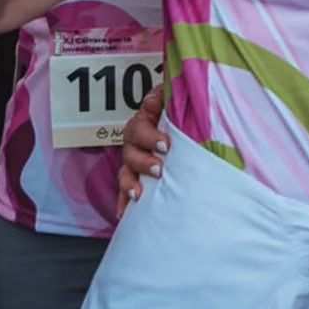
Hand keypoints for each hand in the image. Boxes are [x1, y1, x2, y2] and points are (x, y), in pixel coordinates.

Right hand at [115, 86, 169, 218]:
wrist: (185, 128)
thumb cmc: (181, 114)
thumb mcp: (176, 103)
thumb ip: (165, 97)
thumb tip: (156, 95)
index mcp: (146, 121)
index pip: (140, 126)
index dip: (150, 135)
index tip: (165, 144)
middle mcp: (136, 140)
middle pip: (131, 150)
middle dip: (143, 161)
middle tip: (159, 168)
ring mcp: (134, 159)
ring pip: (126, 171)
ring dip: (130, 183)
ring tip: (139, 193)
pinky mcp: (136, 177)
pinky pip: (125, 190)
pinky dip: (123, 201)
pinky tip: (123, 213)